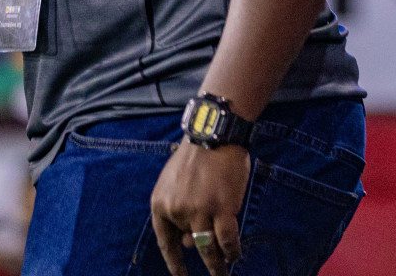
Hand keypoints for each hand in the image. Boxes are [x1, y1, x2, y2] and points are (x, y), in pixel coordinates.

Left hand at [149, 139, 250, 275]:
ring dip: (218, 265)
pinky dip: (232, 250)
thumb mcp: (175, 182)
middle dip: (204, 258)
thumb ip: (178, 211)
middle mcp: (176, 210)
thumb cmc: (198, 157)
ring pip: (208, 249)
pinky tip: (235, 255)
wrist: (214, 134)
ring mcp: (199, 210)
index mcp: (160, 203)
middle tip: (215, 273)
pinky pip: (227, 240)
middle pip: (190, 244)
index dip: (174, 262)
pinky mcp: (222, 208)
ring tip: (223, 274)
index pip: (165, 242)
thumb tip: (189, 243)